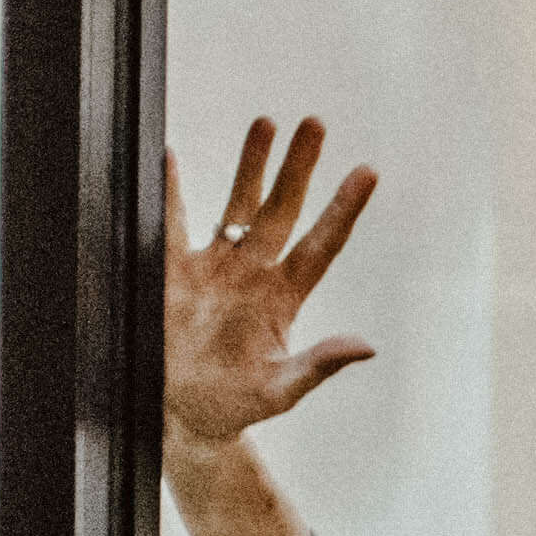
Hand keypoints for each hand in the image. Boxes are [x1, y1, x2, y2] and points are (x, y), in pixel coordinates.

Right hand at [166, 122, 381, 450]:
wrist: (186, 414)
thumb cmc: (238, 405)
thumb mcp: (282, 391)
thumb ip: (319, 366)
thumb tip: (365, 347)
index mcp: (285, 297)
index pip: (322, 244)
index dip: (343, 209)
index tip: (367, 172)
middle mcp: (254, 273)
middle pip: (282, 209)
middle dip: (298, 167)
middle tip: (316, 122)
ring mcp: (215, 269)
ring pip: (237, 204)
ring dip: (250, 164)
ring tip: (266, 121)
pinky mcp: (172, 273)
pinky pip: (171, 224)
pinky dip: (169, 191)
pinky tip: (168, 156)